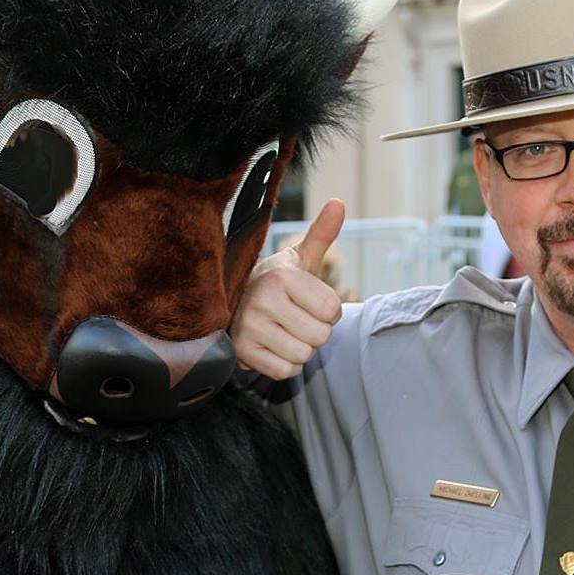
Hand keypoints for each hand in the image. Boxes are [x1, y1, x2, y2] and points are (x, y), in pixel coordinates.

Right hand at [230, 198, 345, 379]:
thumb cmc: (278, 284)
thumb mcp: (300, 258)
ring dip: (300, 349)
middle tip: (295, 319)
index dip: (328, 311)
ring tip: (283, 332)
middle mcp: (263, 299)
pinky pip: (285, 371)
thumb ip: (322, 234)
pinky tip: (273, 347)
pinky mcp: (242, 352)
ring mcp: (249, 327)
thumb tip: (338, 203)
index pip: (332, 311)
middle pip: (320, 336)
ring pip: (303, 356)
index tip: (308, 302)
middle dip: (315, 332)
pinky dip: (285, 364)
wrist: (235, 304)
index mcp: (282, 276)